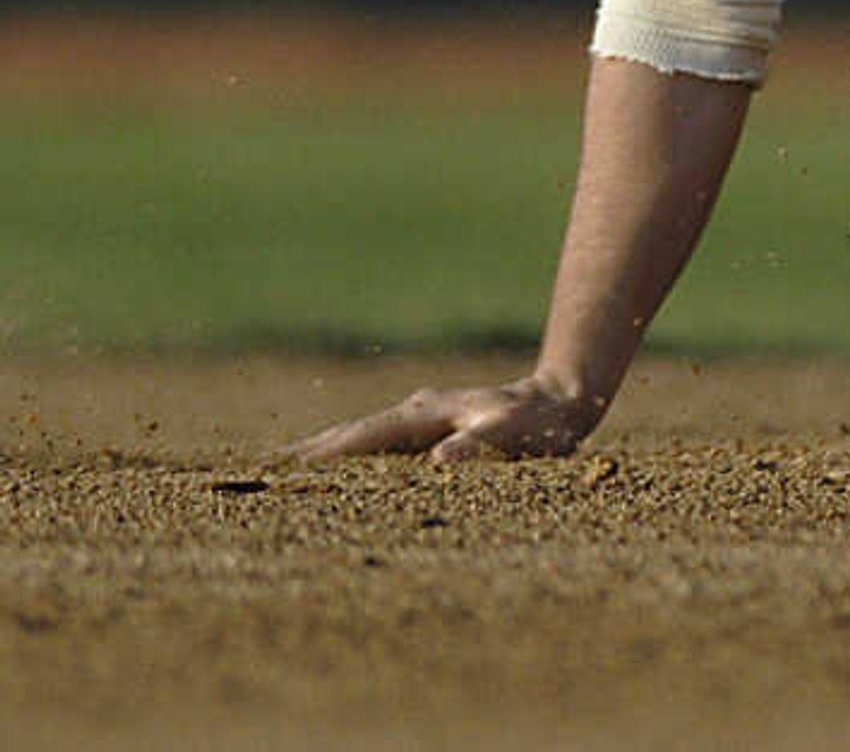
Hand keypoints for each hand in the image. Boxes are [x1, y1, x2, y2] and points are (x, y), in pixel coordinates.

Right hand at [285, 374, 602, 462]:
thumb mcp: (510, 436)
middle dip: (314, 450)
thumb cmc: (537, 424)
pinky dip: (353, 453)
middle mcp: (415, 412)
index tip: (290, 467)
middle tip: (266, 471)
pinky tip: (342, 470)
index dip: (328, 453)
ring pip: (363, 435)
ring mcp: (420, 418)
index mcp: (425, 414)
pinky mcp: (429, 428)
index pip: (365, 436)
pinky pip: (381, 443)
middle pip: (353, 432)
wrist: (560, 401)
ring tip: (290, 471)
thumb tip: (438, 461)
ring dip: (329, 451)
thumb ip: (475, 447)